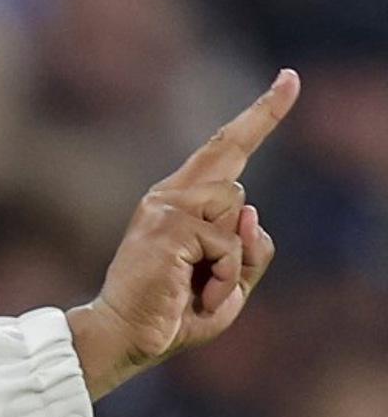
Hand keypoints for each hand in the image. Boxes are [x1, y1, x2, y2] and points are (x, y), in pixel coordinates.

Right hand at [68, 69, 300, 399]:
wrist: (126, 338)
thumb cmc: (172, 314)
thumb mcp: (228, 285)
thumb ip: (248, 250)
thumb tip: (252, 209)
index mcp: (178, 205)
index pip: (222, 152)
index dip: (259, 116)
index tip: (289, 79)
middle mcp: (169, 197)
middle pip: (230, 152)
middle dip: (264, 116)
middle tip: (290, 79)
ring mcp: (166, 207)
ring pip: (236, 207)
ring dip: (233, 259)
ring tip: (201, 286)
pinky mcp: (169, 226)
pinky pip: (228, 244)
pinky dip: (223, 277)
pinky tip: (194, 293)